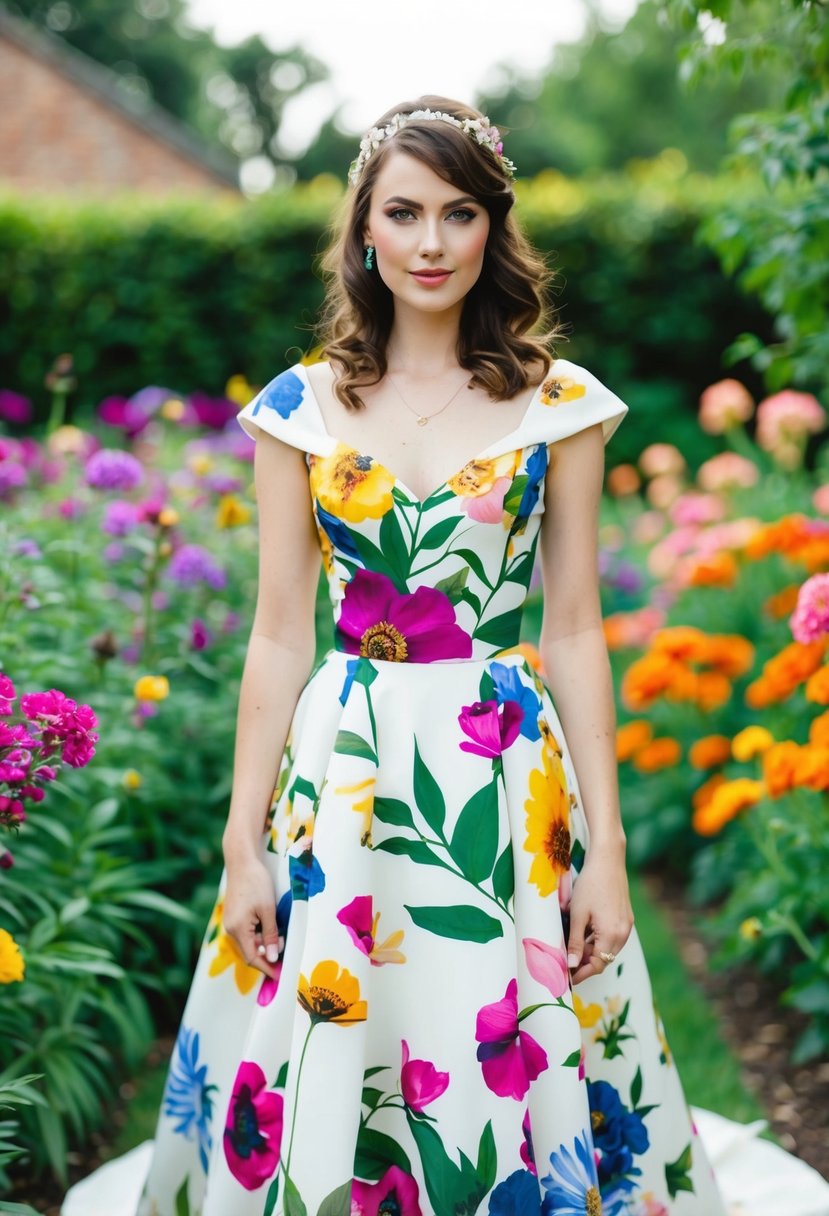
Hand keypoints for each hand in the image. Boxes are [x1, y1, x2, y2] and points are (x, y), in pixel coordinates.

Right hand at [222, 856, 281, 979]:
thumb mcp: (268, 909)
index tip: (281, 975)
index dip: (267, 968)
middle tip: (285, 960)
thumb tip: (273, 957)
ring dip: (264, 946)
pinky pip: (246, 934)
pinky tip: (271, 933)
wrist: (242, 861)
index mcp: (238, 929)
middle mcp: (231, 929)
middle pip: (249, 952)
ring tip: (281, 944)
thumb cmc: (256, 883)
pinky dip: (259, 937)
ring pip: (248, 943)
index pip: (253, 958)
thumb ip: (270, 935)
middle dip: (267, 958)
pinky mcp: (234, 916)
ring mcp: (231, 923)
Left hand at [566, 848, 633, 985]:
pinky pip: (612, 937)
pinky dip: (599, 940)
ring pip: (608, 948)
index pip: (597, 965)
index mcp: (612, 935)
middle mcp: (623, 934)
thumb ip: (576, 942)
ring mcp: (626, 926)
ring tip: (572, 948)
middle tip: (566, 964)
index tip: (567, 978)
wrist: (608, 860)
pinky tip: (584, 933)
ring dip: (592, 951)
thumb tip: (572, 965)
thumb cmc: (590, 885)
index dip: (581, 973)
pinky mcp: (626, 918)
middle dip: (585, 963)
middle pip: (604, 959)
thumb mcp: (578, 914)